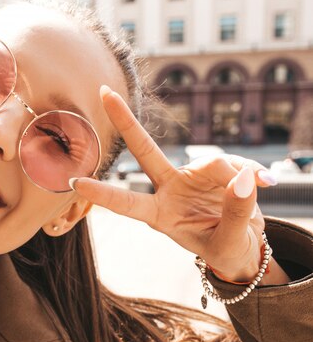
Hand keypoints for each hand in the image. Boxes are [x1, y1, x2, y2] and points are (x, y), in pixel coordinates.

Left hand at [72, 85, 277, 282]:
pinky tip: (268, 183)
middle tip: (104, 91)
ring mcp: (189, 176)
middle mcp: (168, 190)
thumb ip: (236, 213)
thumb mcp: (228, 243)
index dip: (102, 194)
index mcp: (159, 215)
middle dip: (125, 120)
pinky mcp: (214, 169)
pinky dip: (252, 173)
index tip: (74, 182)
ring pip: (211, 161)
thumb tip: (245, 179)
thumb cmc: (225, 249)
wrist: (244, 245)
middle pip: (144, 150)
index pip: (127, 203)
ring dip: (237, 174)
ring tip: (260, 191)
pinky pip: (234, 163)